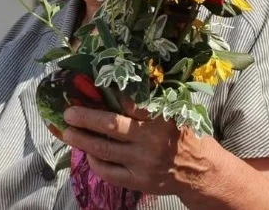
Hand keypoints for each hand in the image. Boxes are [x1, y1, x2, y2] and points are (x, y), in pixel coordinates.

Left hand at [61, 99, 220, 196]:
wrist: (202, 173)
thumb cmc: (184, 137)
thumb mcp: (175, 113)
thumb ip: (150, 103)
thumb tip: (117, 88)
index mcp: (160, 118)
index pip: (129, 103)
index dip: (107, 94)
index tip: (88, 87)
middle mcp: (150, 140)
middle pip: (110, 126)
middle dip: (85, 118)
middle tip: (68, 113)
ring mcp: (143, 163)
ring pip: (104, 150)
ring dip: (81, 140)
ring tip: (66, 132)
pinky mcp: (139, 181)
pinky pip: (109, 173)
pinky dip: (94, 162)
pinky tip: (87, 154)